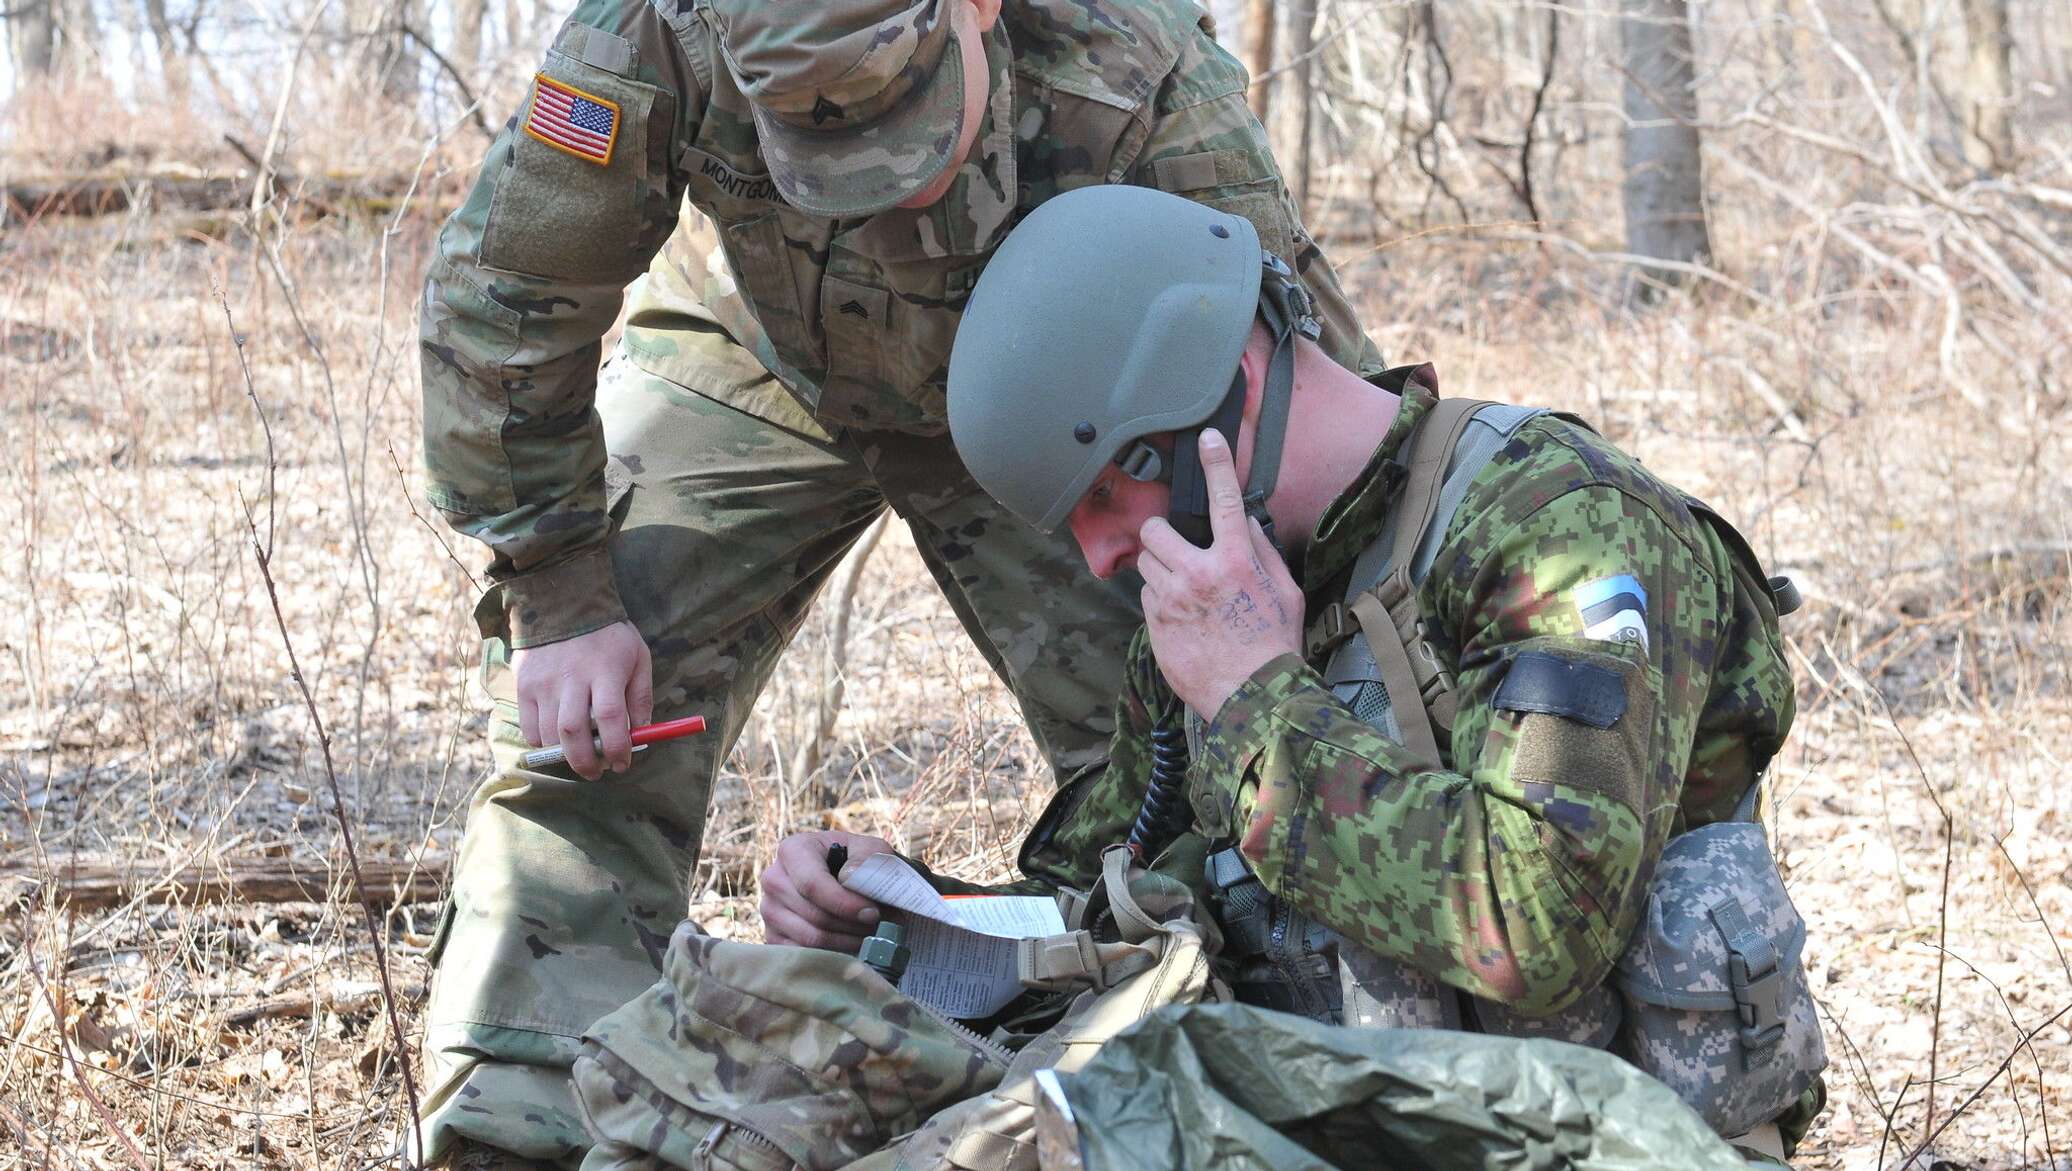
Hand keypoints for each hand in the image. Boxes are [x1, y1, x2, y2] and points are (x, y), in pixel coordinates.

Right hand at [513, 620, 653, 779]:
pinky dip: (542, 742)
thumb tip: (640, 734)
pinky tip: (556, 740)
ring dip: (565, 754)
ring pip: (549, 733)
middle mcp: (571, 677)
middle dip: (586, 762)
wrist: (564, 604)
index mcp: (605, 670)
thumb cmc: (609, 636)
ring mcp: (544, 682)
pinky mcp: (523, 684)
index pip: (610, 719)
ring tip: (579, 756)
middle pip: (573, 732)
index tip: (623, 763)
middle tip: (597, 772)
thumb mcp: (638, 658)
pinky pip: (529, 727)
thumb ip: (640, 697)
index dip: (616, 748)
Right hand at [760, 831, 893, 951]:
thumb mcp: (871, 850)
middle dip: (851, 925)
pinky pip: (802, 954)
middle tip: (879, 928)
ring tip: (870, 936)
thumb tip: (849, 878)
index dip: (844, 903)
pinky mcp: (773, 936)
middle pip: (813, 914)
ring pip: (809, 938)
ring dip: (846, 942)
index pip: (812, 884)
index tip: (872, 913)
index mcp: (793, 850)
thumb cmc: (860, 863)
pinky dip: (831, 955)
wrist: (849, 879)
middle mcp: (774, 879)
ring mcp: (769, 910)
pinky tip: (852, 946)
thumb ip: (866, 858)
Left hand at [1136, 429, 1302, 715]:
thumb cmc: (1274, 645)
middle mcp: (1199, 574)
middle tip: (1178, 549)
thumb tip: (1245, 522)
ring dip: (1161, 569)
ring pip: (1146, 564)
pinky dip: (1160, 601)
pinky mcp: (1156, 625)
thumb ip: (1263, 552)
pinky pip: (1147, 597)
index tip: (1208, 438)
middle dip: (1162, 535)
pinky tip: (1183, 619)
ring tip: (1185, 592)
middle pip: (1156, 530)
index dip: (1216, 464)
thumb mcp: (1285, 593)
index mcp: (1237, 562)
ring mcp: (1172, 601)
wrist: (1252, 697)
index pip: (1224, 500)